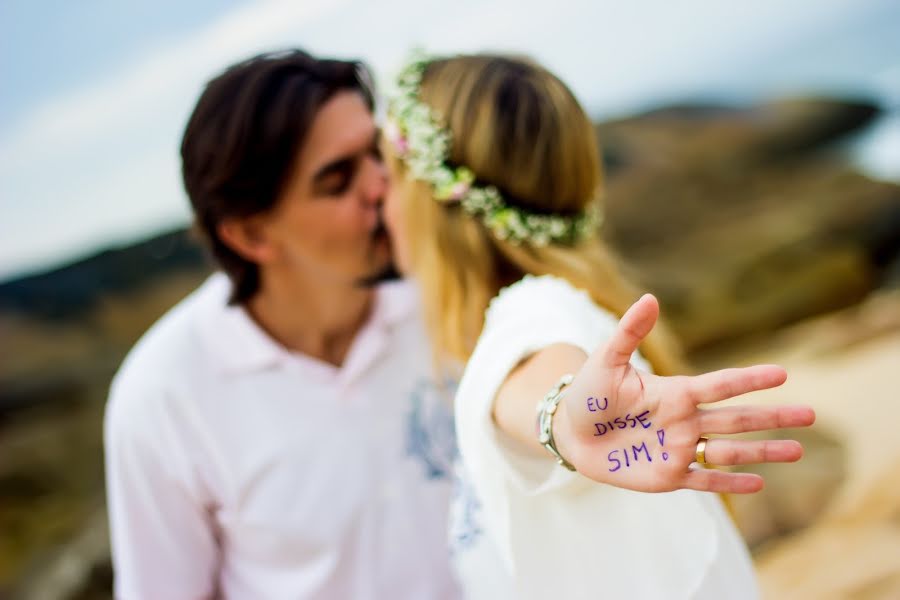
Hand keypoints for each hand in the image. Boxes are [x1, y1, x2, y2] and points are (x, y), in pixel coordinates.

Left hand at [553, 294, 814, 493]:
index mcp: (675, 392)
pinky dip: (730, 483)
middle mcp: (685, 420)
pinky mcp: (667, 476)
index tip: (782, 374)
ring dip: (763, 452)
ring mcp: (680, 449)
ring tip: (798, 451)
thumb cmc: (588, 393)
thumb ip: (629, 333)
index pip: (720, 385)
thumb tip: (649, 298)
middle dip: (773, 417)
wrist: (571, 432)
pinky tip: (759, 483)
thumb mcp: (607, 360)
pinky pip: (704, 482)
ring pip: (729, 451)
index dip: (749, 380)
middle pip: (737, 419)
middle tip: (811, 415)